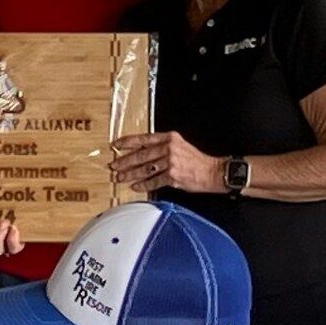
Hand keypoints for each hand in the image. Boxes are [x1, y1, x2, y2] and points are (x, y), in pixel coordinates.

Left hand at [110, 132, 224, 193]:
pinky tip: (135, 186)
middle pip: (141, 155)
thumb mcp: (179, 144)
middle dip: (124, 161)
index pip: (143, 139)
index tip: (116, 145)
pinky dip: (143, 185)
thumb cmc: (195, 159)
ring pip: (144, 169)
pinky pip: (154, 181)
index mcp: (169, 138)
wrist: (212, 172)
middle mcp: (168, 148)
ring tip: (120, 177)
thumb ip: (162, 145)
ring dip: (130, 174)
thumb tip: (141, 151)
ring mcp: (171, 162)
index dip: (127, 142)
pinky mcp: (173, 176)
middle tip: (113, 165)